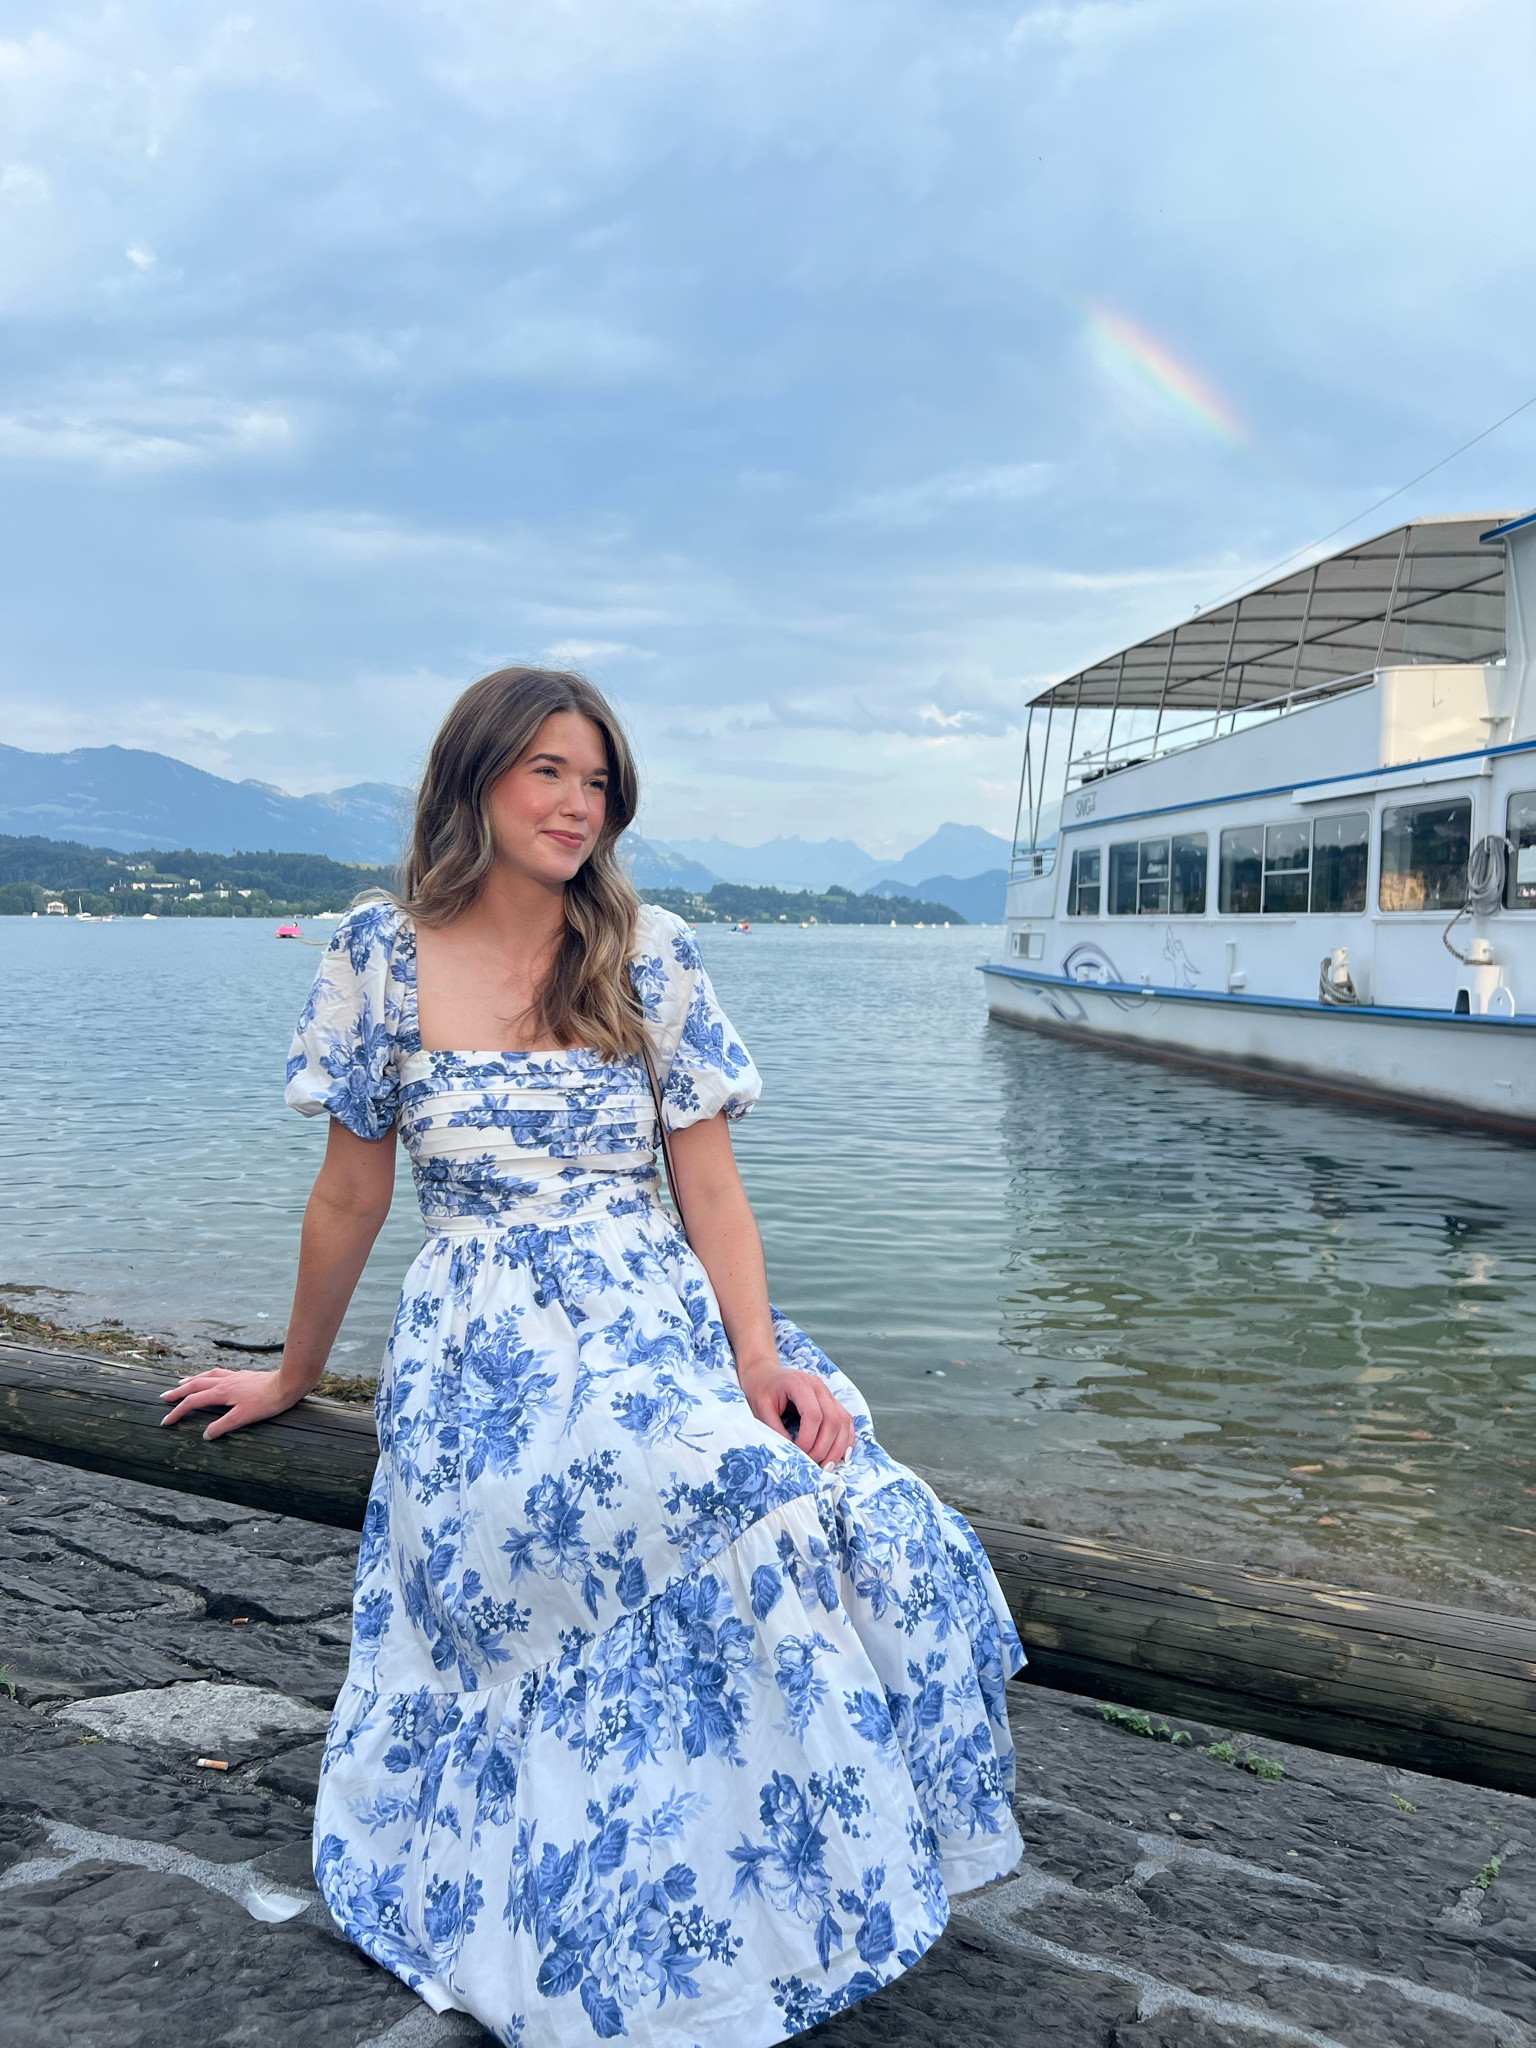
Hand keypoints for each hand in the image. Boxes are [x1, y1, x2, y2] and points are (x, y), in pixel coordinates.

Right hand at [159, 1367, 300, 1439]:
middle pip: (194, 1385)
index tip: (166, 1421)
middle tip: (164, 1398)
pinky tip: (211, 1377)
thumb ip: (223, 1426)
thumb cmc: (267, 1401)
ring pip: (205, 1376)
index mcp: (221, 1392)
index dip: (177, 1412)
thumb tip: (205, 1435)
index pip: (193, 1402)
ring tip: (181, 1383)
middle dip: (178, 1393)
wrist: (287, 1383)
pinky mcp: (242, 1375)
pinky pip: (218, 1373)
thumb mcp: (244, 1417)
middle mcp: (224, 1382)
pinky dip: (208, 1375)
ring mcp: (233, 1377)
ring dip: (191, 1380)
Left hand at [738, 1362, 855, 1467]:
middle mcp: (819, 1387)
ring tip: (827, 1466)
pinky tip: (842, 1454)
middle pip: (832, 1420)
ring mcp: (828, 1393)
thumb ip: (775, 1429)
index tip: (798, 1452)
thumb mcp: (760, 1409)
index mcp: (799, 1384)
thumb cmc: (760, 1389)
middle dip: (824, 1447)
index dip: (808, 1439)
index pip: (813, 1415)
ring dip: (838, 1447)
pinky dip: (847, 1438)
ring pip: (843, 1421)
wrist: (765, 1372)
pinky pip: (846, 1419)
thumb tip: (792, 1451)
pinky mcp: (832, 1401)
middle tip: (812, 1464)